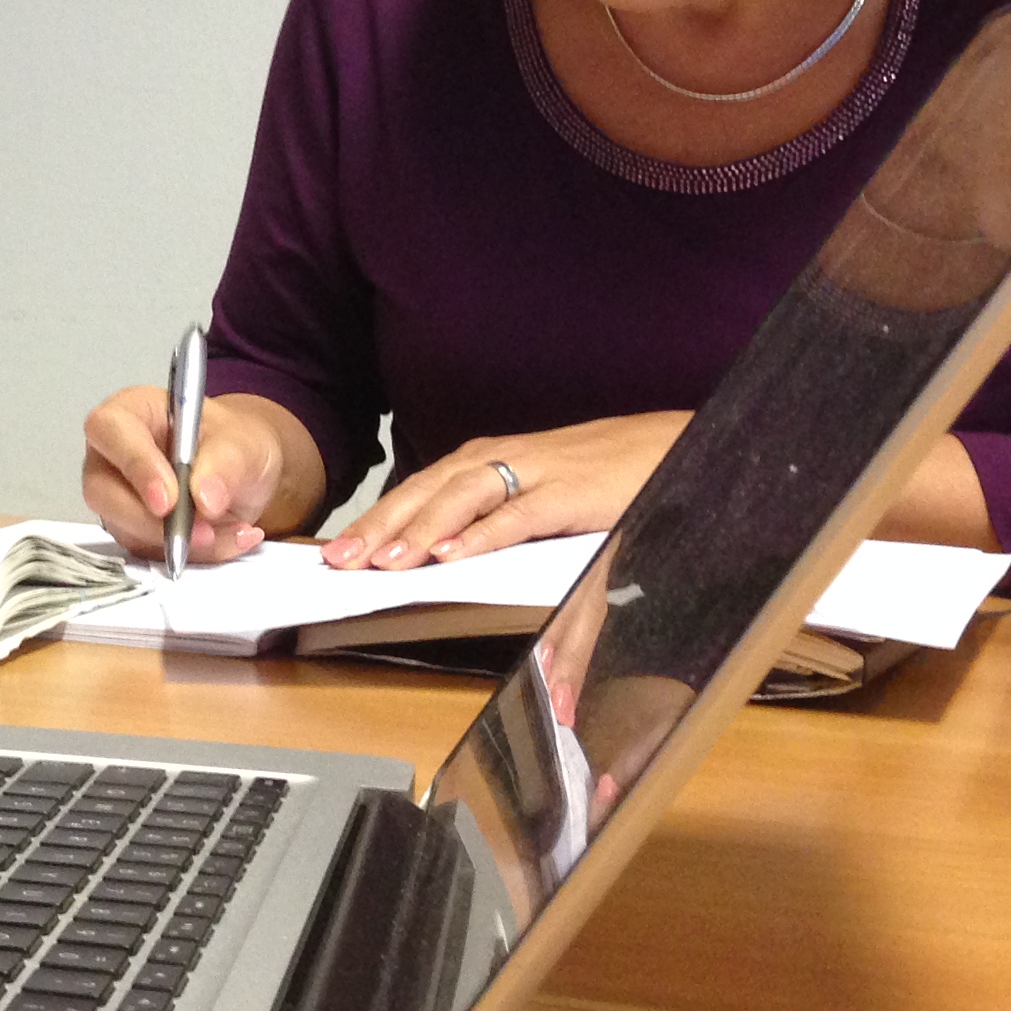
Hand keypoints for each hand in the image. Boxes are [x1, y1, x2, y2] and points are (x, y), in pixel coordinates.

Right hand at [82, 385, 285, 566]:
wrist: (247, 475)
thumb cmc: (235, 444)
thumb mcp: (244, 444)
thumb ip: (225, 465)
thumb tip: (204, 501)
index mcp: (132, 413)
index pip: (109, 430)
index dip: (133, 465)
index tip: (168, 500)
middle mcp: (113, 456)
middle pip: (101, 490)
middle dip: (148, 520)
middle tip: (199, 531)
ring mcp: (118, 497)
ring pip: (125, 530)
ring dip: (178, 541)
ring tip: (232, 529)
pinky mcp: (133, 532)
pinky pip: (152, 553)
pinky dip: (195, 554)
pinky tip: (229, 537)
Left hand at [326, 410, 690, 570]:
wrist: (672, 447)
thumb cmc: (603, 475)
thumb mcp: (538, 495)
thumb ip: (494, 520)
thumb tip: (447, 555)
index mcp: (489, 460)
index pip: (420, 490)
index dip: (377, 519)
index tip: (337, 552)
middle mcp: (502, 459)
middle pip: (427, 491)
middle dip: (380, 527)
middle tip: (339, 562)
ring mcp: (535, 473)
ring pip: (462, 498)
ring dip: (420, 531)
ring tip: (385, 564)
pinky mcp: (570, 493)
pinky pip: (517, 516)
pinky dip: (482, 535)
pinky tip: (453, 555)